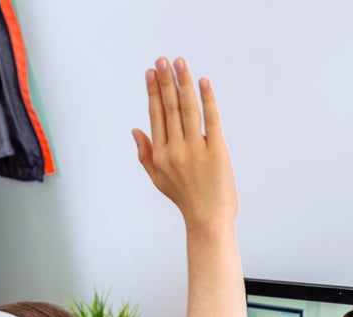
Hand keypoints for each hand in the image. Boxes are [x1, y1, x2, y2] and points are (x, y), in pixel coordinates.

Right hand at [132, 57, 237, 231]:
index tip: (152, 72)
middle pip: (169, 108)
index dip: (154, 92)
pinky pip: (211, 120)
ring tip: (180, 63)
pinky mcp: (217, 152)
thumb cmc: (186, 200)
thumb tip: (135, 129)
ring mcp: (196, 151)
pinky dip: (207, 99)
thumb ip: (145, 155)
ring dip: (183, 83)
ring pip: (187, 109)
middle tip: (164, 60)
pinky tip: (203, 82)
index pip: (156, 116)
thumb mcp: (159, 180)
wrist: (209, 220)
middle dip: (166, 81)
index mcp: (161, 155)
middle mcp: (176, 150)